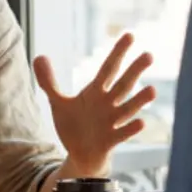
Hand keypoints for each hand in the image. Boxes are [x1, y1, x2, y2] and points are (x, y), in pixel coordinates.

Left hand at [33, 33, 155, 174]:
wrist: (79, 156)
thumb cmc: (74, 126)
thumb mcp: (58, 102)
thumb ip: (49, 81)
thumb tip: (39, 56)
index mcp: (96, 93)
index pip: (108, 68)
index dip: (117, 52)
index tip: (130, 35)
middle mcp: (108, 105)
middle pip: (123, 85)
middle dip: (135, 71)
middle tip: (149, 55)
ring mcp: (111, 123)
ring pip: (128, 109)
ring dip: (139, 100)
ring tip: (153, 90)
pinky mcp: (110, 141)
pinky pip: (122, 134)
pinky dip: (130, 129)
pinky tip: (141, 122)